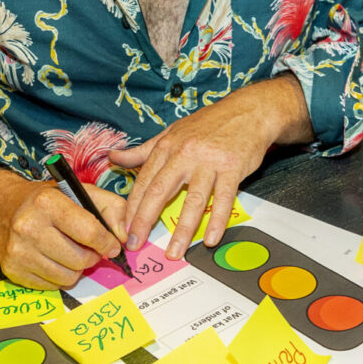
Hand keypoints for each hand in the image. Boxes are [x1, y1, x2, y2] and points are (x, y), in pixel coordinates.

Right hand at [0, 177, 127, 290]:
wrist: (4, 207)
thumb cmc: (49, 200)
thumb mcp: (81, 192)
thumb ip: (112, 207)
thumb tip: (123, 237)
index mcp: (47, 203)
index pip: (89, 232)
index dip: (107, 243)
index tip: (111, 246)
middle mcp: (28, 227)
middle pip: (79, 260)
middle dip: (91, 257)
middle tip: (88, 249)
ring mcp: (18, 251)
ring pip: (67, 277)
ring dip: (75, 269)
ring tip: (69, 253)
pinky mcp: (12, 270)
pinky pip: (51, 287)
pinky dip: (58, 277)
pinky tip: (53, 260)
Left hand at [114, 77, 311, 259]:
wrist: (249, 111)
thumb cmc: (209, 123)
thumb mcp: (172, 132)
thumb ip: (143, 150)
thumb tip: (113, 156)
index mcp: (167, 147)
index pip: (144, 181)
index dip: (132, 207)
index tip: (124, 228)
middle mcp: (185, 154)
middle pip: (160, 191)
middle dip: (145, 221)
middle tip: (136, 244)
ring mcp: (209, 162)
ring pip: (193, 200)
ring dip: (183, 230)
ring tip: (174, 252)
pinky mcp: (232, 169)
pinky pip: (224, 199)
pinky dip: (217, 221)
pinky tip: (211, 239)